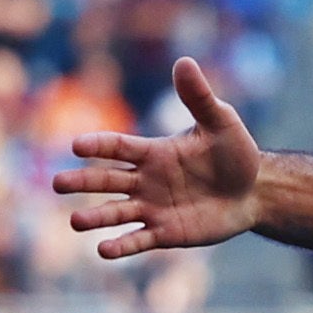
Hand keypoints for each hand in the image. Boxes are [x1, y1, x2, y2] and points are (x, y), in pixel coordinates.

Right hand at [54, 58, 262, 258]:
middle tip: (57, 184)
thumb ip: (199, 98)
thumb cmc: (236, 154)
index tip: (77, 146)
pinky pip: (139, 240)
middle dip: (82, 183)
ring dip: (96, 217)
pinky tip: (104, 251)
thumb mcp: (221, 123)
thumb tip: (184, 61)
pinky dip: (122, 245)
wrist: (255, 191)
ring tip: (75, 222)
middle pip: (107, 181)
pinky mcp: (166, 232)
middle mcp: (146, 180)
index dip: (99, 146)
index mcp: (153, 152)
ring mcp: (153, 207)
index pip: (118, 147)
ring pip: (116, 212)